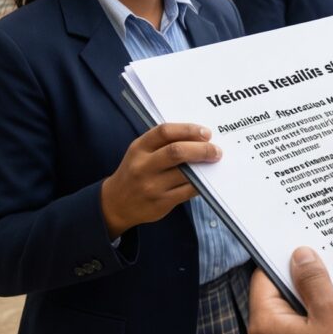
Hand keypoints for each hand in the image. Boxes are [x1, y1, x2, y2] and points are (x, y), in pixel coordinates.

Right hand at [100, 123, 220, 237]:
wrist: (116, 203)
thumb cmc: (135, 171)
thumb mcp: (140, 152)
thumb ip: (163, 143)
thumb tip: (200, 138)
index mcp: (139, 148)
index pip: (165, 132)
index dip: (188, 130)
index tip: (206, 133)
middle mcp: (143, 166)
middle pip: (177, 152)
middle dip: (202, 149)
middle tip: (216, 150)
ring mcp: (152, 186)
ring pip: (186, 173)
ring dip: (205, 167)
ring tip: (214, 162)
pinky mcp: (161, 203)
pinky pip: (188, 191)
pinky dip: (201, 184)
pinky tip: (206, 179)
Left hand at [249, 247, 332, 333]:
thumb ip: (313, 281)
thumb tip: (300, 256)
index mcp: (267, 325)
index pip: (264, 278)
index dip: (284, 259)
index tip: (304, 244)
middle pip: (281, 295)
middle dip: (306, 279)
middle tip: (330, 262)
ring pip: (298, 313)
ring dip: (319, 299)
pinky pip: (308, 331)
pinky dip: (324, 319)